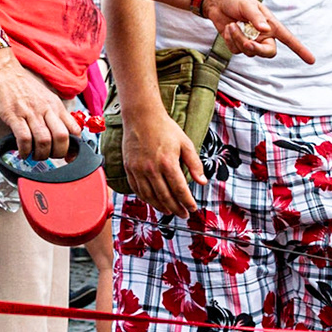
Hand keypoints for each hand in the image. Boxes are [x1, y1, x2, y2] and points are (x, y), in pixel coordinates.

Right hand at [0, 48, 75, 160]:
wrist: (0, 68)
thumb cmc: (20, 84)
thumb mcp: (45, 97)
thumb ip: (53, 113)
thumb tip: (60, 133)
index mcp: (56, 106)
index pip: (74, 130)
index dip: (74, 147)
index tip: (69, 155)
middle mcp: (46, 109)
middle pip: (62, 138)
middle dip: (58, 153)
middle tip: (50, 157)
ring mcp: (30, 112)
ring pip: (44, 141)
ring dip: (41, 154)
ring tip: (35, 156)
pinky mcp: (13, 115)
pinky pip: (24, 138)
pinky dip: (25, 150)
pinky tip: (23, 153)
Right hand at [123, 102, 205, 216]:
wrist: (141, 116)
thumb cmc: (165, 128)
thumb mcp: (186, 144)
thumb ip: (195, 164)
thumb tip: (202, 182)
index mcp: (168, 163)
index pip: (180, 190)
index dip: (187, 202)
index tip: (193, 208)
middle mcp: (151, 169)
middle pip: (165, 197)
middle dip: (176, 209)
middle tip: (184, 215)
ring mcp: (138, 169)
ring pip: (149, 196)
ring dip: (160, 207)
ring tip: (170, 211)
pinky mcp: (128, 168)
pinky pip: (137, 189)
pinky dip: (145, 199)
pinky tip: (153, 202)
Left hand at [203, 0, 314, 61]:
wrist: (216, 1)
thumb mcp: (247, 5)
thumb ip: (256, 18)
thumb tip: (265, 30)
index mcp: (271, 25)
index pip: (289, 39)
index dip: (300, 50)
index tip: (311, 60)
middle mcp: (263, 35)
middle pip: (268, 52)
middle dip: (257, 49)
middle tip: (248, 42)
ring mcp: (251, 40)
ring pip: (249, 52)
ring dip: (238, 39)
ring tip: (232, 25)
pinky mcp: (238, 44)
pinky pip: (236, 50)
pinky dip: (230, 40)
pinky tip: (228, 29)